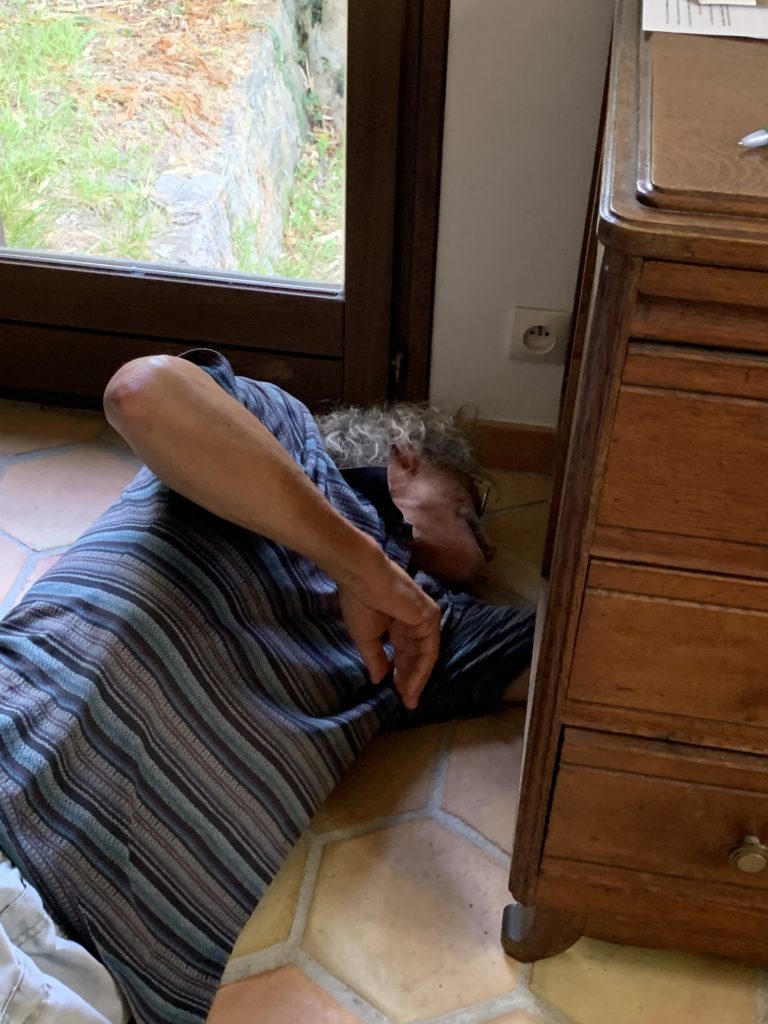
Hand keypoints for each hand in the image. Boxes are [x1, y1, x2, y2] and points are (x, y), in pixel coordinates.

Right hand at [337, 562, 440, 709]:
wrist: (363, 577)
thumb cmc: (359, 603)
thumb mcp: (365, 637)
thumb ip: (376, 658)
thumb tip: (378, 679)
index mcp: (397, 622)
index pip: (404, 651)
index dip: (400, 673)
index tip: (395, 692)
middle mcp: (413, 621)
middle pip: (416, 655)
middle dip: (410, 679)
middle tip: (407, 702)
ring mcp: (424, 619)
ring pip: (424, 655)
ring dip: (417, 679)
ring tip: (409, 698)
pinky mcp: (429, 618)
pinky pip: (428, 650)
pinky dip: (421, 670)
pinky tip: (411, 685)